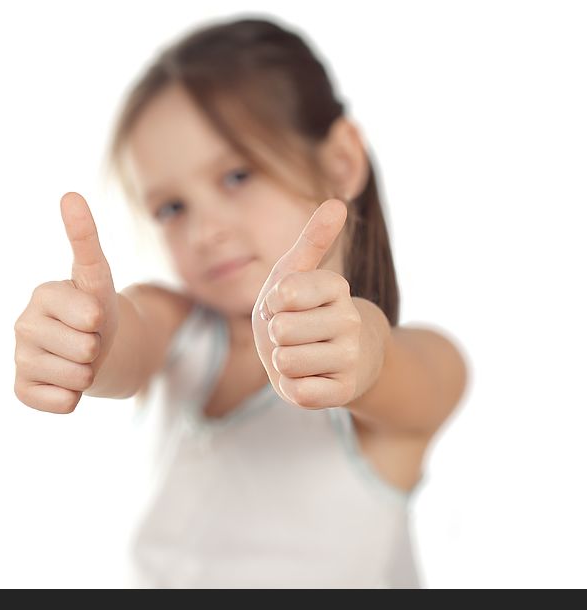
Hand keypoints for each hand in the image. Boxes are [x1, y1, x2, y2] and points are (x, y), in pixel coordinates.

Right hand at [14, 192, 118, 412]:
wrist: (93, 350)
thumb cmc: (95, 310)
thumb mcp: (98, 275)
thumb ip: (86, 238)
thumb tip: (70, 194)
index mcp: (42, 295)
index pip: (90, 316)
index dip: (102, 320)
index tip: (92, 315)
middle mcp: (23, 325)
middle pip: (86, 350)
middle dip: (97, 349)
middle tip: (87, 341)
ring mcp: (19, 359)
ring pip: (77, 379)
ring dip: (87, 374)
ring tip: (77, 359)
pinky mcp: (21, 390)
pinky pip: (62, 404)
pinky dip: (73, 398)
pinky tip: (64, 381)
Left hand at [251, 199, 361, 409]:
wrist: (346, 360)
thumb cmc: (309, 312)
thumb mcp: (300, 274)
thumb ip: (313, 240)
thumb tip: (337, 202)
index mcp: (336, 288)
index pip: (284, 292)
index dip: (272, 303)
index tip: (284, 305)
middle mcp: (350, 321)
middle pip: (281, 330)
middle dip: (276, 335)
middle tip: (293, 335)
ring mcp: (350, 359)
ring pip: (287, 362)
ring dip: (283, 362)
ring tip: (300, 356)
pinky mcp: (344, 392)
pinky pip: (299, 393)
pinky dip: (293, 387)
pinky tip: (308, 379)